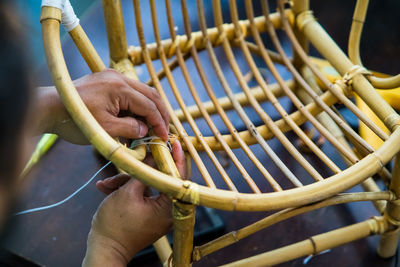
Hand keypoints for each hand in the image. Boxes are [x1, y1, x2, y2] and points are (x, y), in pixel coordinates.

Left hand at [37, 69, 169, 143]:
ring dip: (149, 109)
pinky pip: (129, 92)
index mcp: (119, 87)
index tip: (164, 137)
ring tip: (152, 126)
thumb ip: (130, 129)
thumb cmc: (75, 120)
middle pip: (150, 94)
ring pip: (141, 92)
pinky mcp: (106, 80)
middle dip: (160, 113)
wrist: (49, 108)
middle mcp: (118, 77)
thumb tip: (145, 130)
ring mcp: (112, 77)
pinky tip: (136, 118)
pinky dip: (136, 105)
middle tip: (164, 129)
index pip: (149, 105)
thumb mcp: (106, 129)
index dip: (159, 122)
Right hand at [83, 141, 184, 265]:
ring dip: (127, 182)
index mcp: (169, 207)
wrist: (103, 250)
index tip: (174, 140)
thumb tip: (153, 154)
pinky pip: (142, 196)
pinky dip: (127, 191)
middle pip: (161, 179)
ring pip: (148, 186)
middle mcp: (169, 211)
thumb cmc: (115, 224)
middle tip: (137, 154)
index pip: (178, 176)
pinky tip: (107, 188)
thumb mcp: (128, 192)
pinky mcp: (149, 215)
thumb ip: (143, 172)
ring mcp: (159, 214)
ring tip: (107, 184)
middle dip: (141, 169)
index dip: (176, 156)